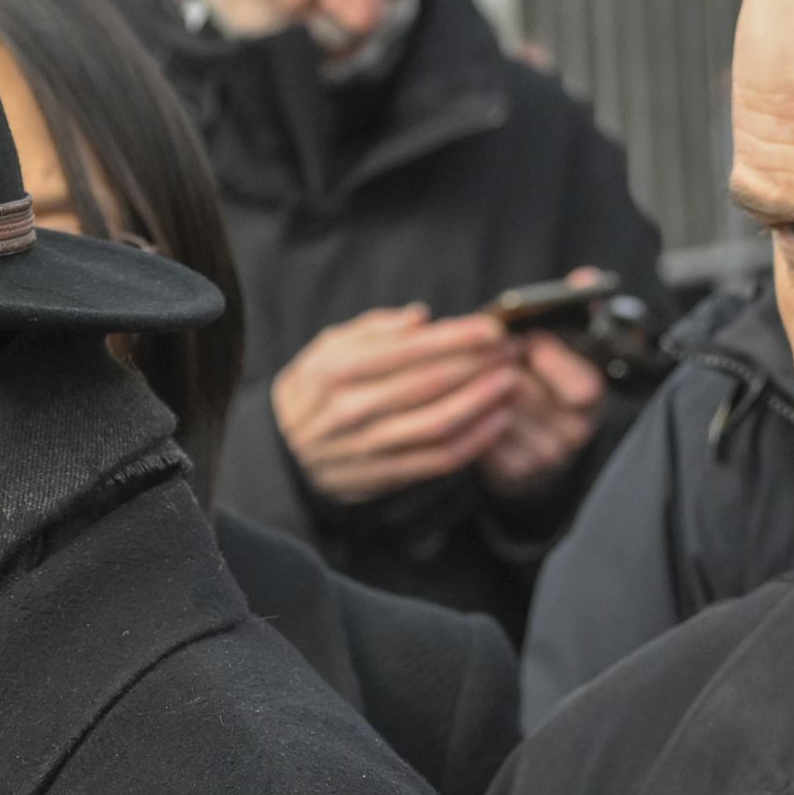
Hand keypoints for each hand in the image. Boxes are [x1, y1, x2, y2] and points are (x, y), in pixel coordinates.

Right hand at [268, 302, 531, 502]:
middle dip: (478, 364)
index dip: (458, 338)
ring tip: (512, 382)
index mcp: (338, 369)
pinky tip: (497, 422)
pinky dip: (473, 442)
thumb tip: (421, 317)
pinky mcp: (380, 477)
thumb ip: (374, 328)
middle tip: (512, 350)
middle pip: (430, 384)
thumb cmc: (314, 389)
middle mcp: (351, 409)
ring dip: (482, 402)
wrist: (281, 452)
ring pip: (438, 424)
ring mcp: (366, 447)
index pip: (411, 349)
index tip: (494, 328)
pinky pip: (435, 461)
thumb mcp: (328, 346)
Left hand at [475, 295, 614, 493]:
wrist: (535, 443)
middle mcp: (575, 433)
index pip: (581, 385)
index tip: (525, 337)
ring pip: (498, 412)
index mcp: (592, 399)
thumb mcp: (568, 345)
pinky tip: (458, 397)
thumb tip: (586, 277)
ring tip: (458, 365)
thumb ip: (577, 308)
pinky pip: (481, 437)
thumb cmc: (547, 381)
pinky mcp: (514, 474)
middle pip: (526, 393)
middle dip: (495, 363)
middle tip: (476, 345)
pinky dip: (466, 413)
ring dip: (473, 385)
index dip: (547, 356)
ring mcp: (545, 457)